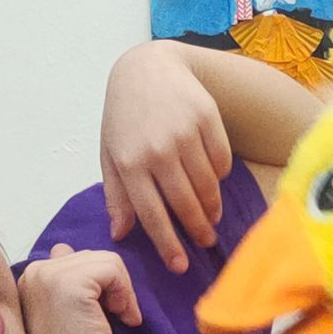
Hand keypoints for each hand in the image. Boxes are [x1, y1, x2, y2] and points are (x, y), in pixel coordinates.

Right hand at [19, 245, 142, 333]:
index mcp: (30, 277)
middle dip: (111, 285)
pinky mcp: (72, 281)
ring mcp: (50, 274)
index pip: (74, 258)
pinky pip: (114, 269)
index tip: (97, 311)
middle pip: (92, 257)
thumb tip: (69, 250)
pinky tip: (121, 316)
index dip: (96, 283)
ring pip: (107, 261)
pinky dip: (126, 293)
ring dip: (122, 290)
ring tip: (119, 316)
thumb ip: (65, 278)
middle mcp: (34, 271)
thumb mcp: (64, 307)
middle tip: (114, 315)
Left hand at [101, 41, 235, 271]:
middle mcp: (158, 149)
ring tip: (211, 218)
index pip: (151, 214)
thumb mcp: (110, 153)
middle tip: (204, 243)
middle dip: (197, 230)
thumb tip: (120, 233)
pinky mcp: (207, 118)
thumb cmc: (125, 116)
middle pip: (185, 204)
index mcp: (129, 162)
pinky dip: (220, 176)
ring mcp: (184, 133)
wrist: (147, 68)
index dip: (167, 244)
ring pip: (207, 185)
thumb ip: (117, 194)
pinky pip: (222, 160)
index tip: (179, 266)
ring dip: (211, 207)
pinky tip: (213, 181)